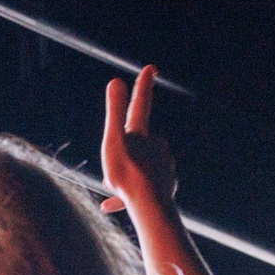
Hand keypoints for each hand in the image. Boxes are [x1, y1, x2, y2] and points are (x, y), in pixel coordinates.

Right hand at [100, 66, 177, 218]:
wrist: (149, 205)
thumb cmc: (127, 174)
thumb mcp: (114, 141)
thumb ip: (114, 111)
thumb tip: (115, 80)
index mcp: (142, 134)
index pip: (141, 104)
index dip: (143, 85)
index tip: (150, 69)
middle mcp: (156, 146)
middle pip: (136, 142)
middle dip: (122, 150)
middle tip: (110, 166)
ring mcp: (163, 165)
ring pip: (137, 166)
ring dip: (123, 173)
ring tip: (111, 188)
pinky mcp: (165, 185)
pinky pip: (143, 187)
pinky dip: (128, 193)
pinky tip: (111, 205)